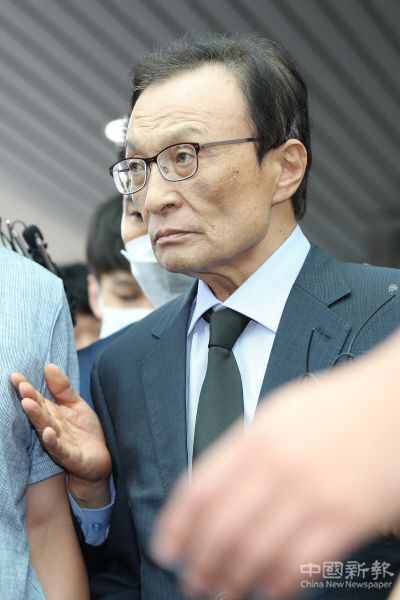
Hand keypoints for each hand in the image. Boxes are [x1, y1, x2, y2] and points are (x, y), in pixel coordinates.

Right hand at [11, 364, 111, 500]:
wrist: (99, 461)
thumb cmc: (84, 432)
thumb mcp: (76, 404)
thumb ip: (62, 387)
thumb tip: (48, 365)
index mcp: (52, 414)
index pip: (38, 398)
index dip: (27, 387)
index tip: (15, 375)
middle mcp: (52, 427)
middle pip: (39, 412)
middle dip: (29, 399)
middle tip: (21, 387)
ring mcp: (60, 442)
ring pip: (45, 428)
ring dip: (36, 417)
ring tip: (28, 404)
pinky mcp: (70, 456)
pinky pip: (60, 449)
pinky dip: (52, 442)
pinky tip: (48, 432)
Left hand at [151, 341, 399, 598]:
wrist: (392, 400)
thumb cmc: (337, 405)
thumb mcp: (279, 411)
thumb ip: (245, 447)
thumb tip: (212, 488)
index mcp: (256, 437)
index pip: (198, 490)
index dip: (175, 527)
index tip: (165, 550)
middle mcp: (277, 465)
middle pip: (221, 528)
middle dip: (201, 563)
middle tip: (193, 582)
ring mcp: (312, 492)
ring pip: (256, 552)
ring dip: (233, 581)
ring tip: (223, 593)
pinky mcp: (347, 517)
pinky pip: (301, 563)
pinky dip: (278, 584)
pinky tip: (269, 590)